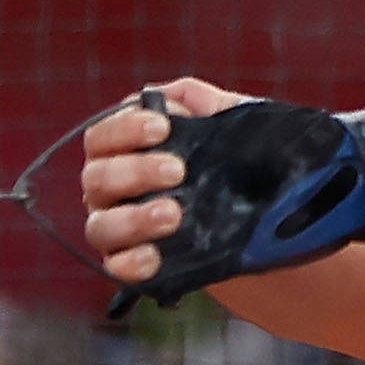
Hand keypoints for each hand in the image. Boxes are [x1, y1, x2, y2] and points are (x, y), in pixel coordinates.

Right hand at [80, 77, 252, 284]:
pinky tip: (154, 256)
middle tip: (177, 170)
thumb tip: (174, 95)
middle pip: (96, 179)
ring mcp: (119, 231)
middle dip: (134, 172)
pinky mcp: (134, 267)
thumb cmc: (237, 166)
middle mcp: (110, 192)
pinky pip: (116, 268)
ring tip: (173, 214)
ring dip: (133, 219)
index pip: (101, 137)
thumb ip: (206, 104)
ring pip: (100, 226)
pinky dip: (130, 262)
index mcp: (122, 153)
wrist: (269, 223)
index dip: (123, 129)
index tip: (162, 127)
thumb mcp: (232, 127)